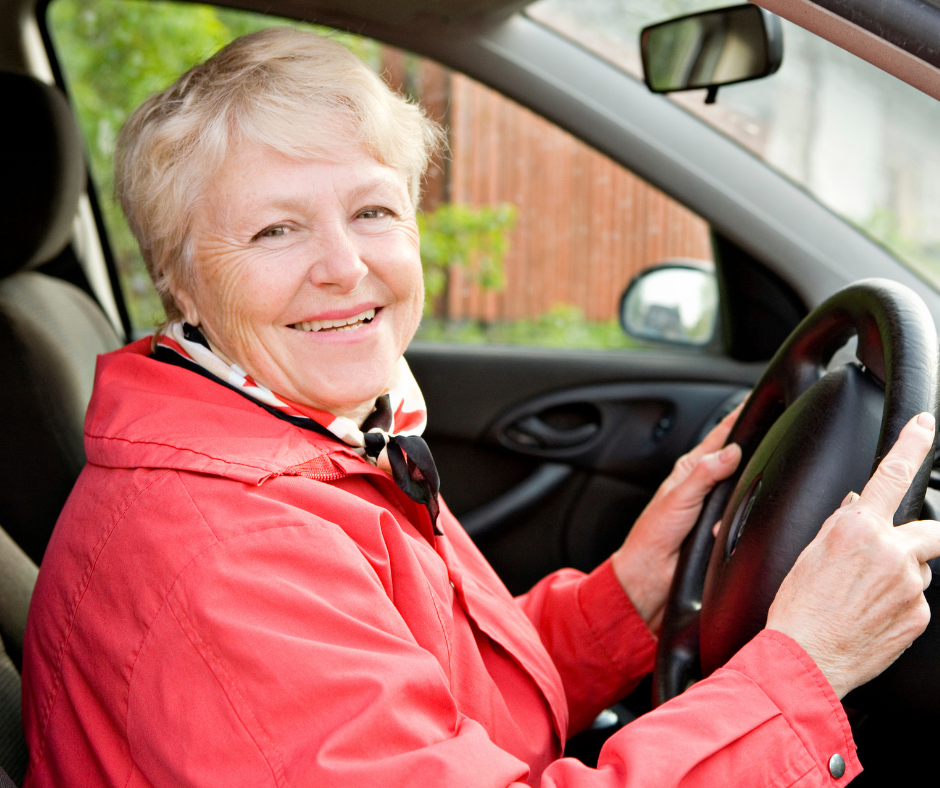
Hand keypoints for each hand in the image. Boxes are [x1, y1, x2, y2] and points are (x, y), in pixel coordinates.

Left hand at [612, 404, 742, 632]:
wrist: (651, 578)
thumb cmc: (653, 536)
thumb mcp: (678, 498)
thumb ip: (704, 474)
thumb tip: (730, 452)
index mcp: (691, 470)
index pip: (719, 437)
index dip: (736, 420)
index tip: (754, 404)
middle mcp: (707, 485)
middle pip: (739, 460)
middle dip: (756, 452)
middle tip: (776, 438)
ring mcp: (718, 507)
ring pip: (746, 489)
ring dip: (751, 490)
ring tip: (760, 482)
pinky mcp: (726, 529)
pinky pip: (745, 518)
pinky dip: (745, 518)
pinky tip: (742, 521)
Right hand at [767, 412, 939, 698]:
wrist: (806, 657)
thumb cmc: (799, 607)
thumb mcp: (810, 552)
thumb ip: (841, 524)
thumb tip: (858, 506)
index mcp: (856, 529)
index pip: (890, 476)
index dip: (912, 446)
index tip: (925, 426)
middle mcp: (890, 552)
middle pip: (928, 530)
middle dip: (916, 538)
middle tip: (891, 556)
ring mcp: (908, 585)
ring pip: (919, 569)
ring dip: (901, 576)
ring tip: (864, 599)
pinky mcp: (918, 615)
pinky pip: (916, 600)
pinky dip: (898, 605)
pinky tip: (871, 616)